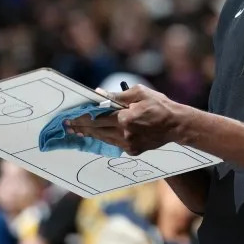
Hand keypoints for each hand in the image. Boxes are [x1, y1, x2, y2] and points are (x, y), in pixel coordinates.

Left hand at [66, 85, 191, 154]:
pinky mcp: (133, 150)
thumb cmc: (159, 105)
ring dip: (90, 135)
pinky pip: (114, 144)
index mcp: (126, 118)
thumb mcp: (139, 93)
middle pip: (97, 130)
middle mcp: (125, 133)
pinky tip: (96, 136)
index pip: (98, 118)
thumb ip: (118, 96)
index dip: (82, 118)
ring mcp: (129, 144)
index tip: (69, 119)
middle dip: (81, 128)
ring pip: (104, 139)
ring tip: (77, 132)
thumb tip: (99, 95)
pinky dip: (104, 139)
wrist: (176, 125)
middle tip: (67, 126)